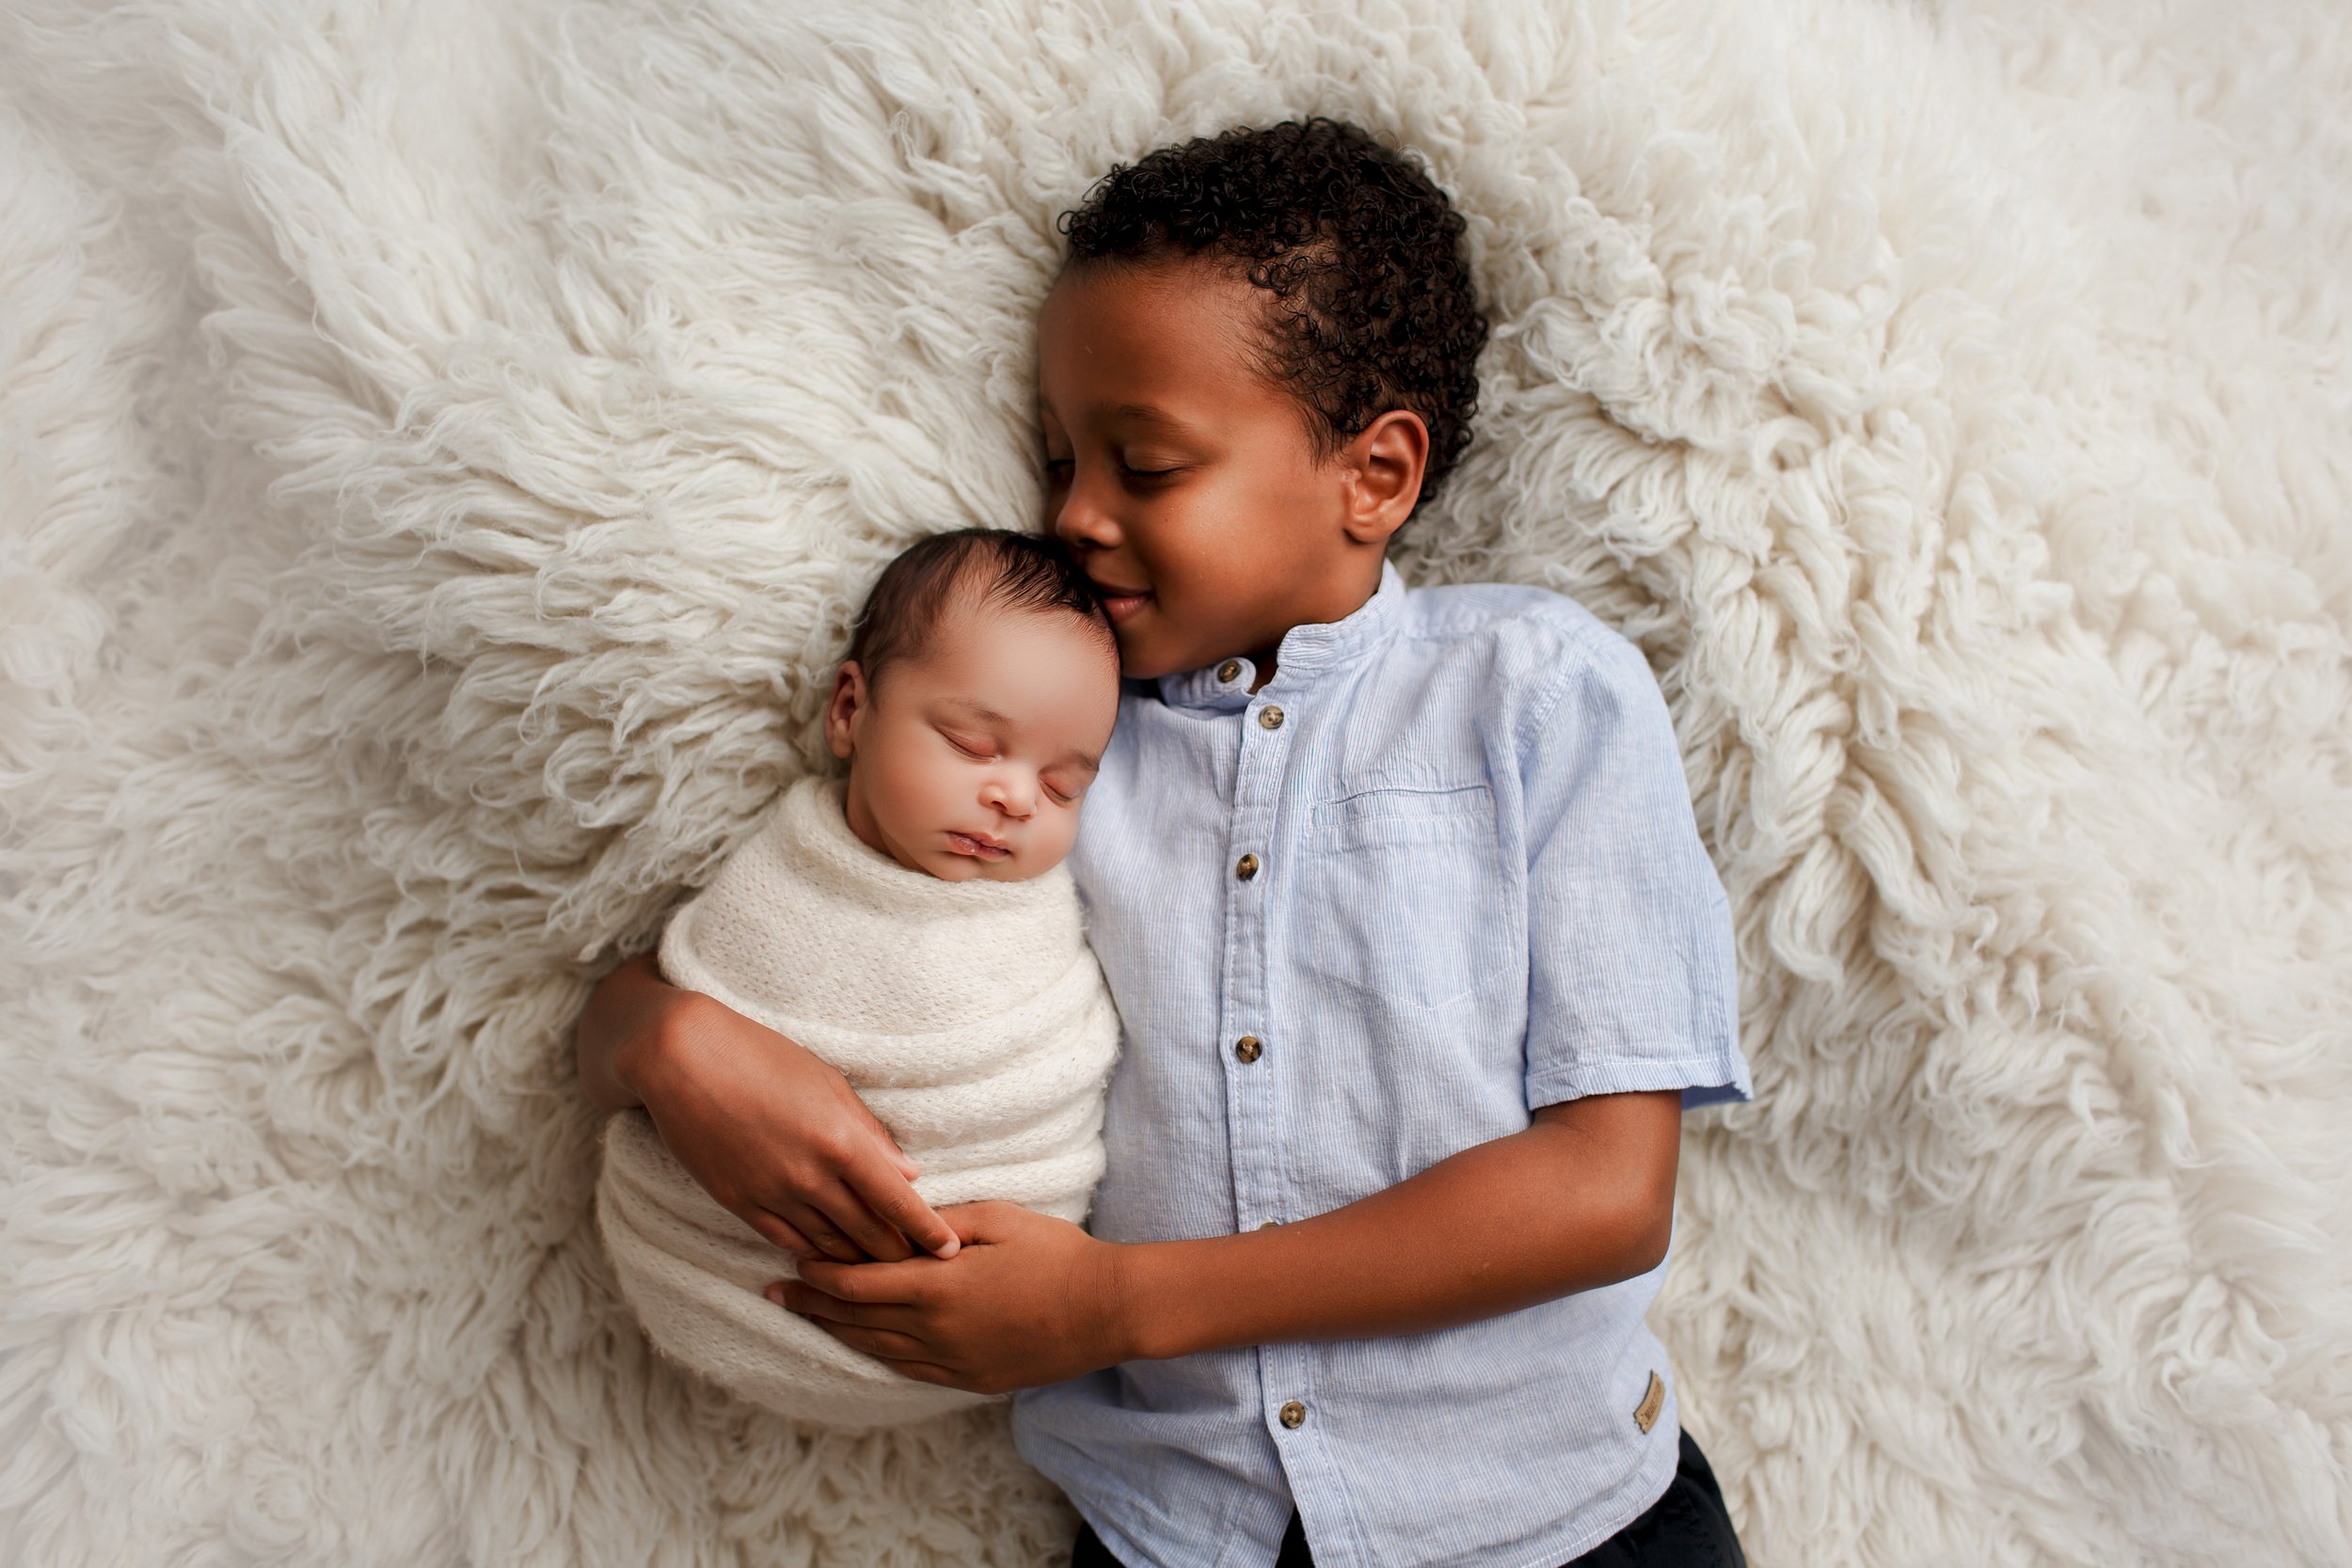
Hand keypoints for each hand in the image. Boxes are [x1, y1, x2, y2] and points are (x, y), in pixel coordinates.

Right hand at [575, 954, 958, 1263]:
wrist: (682, 1059)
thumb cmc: (763, 1057)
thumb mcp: (828, 1083)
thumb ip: (869, 1133)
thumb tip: (908, 1173)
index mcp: (840, 1140)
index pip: (897, 1201)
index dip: (927, 1231)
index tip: (949, 1250)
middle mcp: (810, 1175)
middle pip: (867, 1233)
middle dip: (898, 1254)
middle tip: (921, 1267)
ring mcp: (771, 1193)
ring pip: (828, 1246)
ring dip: (858, 1261)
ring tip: (882, 1271)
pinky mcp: (738, 1202)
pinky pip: (786, 1241)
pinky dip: (814, 1254)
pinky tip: (830, 1261)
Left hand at [767, 1201, 1129, 1393]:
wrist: (1105, 1309)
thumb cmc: (1056, 1254)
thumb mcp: (998, 1217)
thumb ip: (942, 1222)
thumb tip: (901, 1217)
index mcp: (937, 1286)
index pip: (859, 1283)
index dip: (821, 1275)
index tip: (795, 1263)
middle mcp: (934, 1330)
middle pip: (857, 1320)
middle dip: (812, 1306)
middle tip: (774, 1295)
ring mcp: (952, 1361)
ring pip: (877, 1349)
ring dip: (838, 1333)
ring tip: (807, 1320)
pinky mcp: (971, 1379)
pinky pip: (909, 1370)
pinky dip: (877, 1355)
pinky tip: (864, 1346)